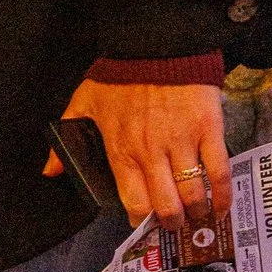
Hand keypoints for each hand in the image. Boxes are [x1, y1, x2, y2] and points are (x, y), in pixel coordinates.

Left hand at [49, 75, 230, 233]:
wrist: (154, 45)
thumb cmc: (118, 75)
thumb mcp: (83, 105)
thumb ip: (66, 140)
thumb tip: (50, 171)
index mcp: (121, 150)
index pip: (132, 201)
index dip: (140, 219)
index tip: (144, 223)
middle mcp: (151, 153)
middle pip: (165, 205)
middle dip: (171, 222)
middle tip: (174, 226)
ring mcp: (181, 143)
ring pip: (192, 193)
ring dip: (196, 212)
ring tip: (197, 216)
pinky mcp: (208, 130)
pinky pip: (218, 171)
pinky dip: (222, 194)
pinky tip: (220, 206)